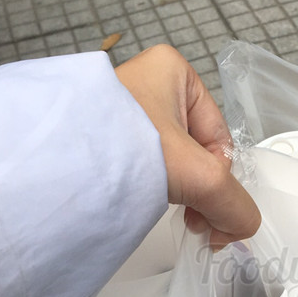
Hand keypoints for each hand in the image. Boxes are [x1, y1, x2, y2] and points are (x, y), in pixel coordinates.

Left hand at [115, 45, 260, 247]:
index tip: (206, 207)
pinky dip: (145, 186)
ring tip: (157, 205)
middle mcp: (146, 82)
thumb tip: (243, 226)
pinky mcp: (100, 134)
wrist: (53, 164)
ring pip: (169, 160)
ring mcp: (120, 109)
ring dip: (172, 189)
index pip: (218, 137)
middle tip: (189, 217)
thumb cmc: (119, 147)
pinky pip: (139, 164)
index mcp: (173, 69)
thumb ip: (234, 204)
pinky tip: (137, 198)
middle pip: (195, 151)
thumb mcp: (199, 176)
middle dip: (195, 188)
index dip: (217, 177)